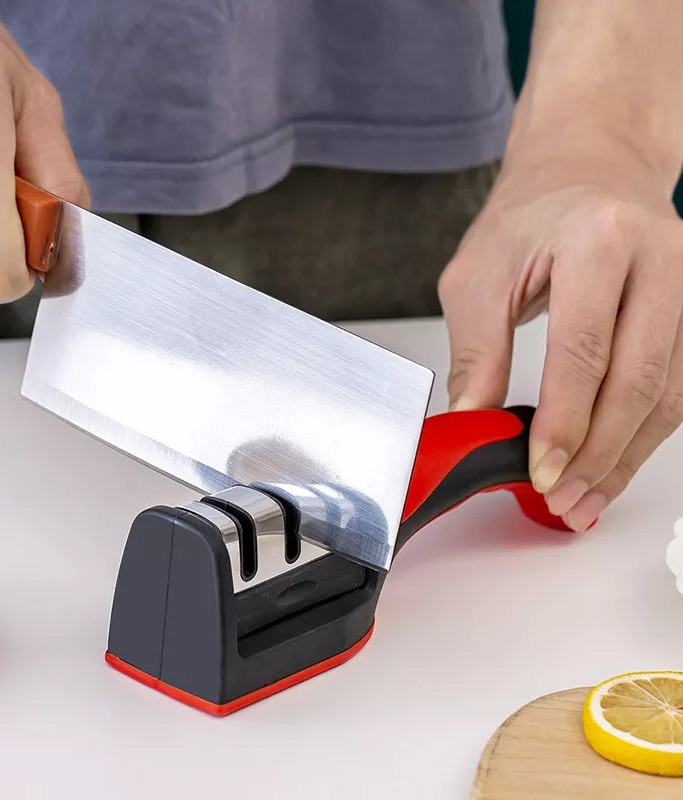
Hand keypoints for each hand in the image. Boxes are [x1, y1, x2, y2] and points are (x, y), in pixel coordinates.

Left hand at [438, 139, 682, 531]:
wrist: (585, 168)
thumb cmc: (529, 215)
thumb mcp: (478, 275)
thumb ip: (478, 351)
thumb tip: (473, 421)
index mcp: (598, 239)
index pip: (586, 348)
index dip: (565, 420)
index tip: (541, 469)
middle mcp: (660, 258)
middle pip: (641, 378)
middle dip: (600, 451)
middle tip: (564, 497)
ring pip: (671, 392)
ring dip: (627, 456)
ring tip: (586, 498)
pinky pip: (678, 386)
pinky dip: (644, 434)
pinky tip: (613, 463)